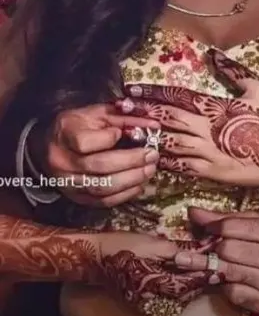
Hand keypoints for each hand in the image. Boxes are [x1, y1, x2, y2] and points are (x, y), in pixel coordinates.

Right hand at [37, 103, 160, 206]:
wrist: (49, 147)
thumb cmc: (77, 127)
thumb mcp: (96, 114)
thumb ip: (124, 118)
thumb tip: (153, 126)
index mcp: (64, 134)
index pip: (84, 142)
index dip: (107, 138)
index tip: (121, 132)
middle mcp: (62, 161)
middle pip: (99, 166)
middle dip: (131, 161)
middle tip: (152, 155)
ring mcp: (68, 182)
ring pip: (103, 187)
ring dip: (131, 180)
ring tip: (149, 170)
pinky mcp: (77, 197)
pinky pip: (103, 201)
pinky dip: (125, 194)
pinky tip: (139, 185)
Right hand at [96, 231, 214, 312]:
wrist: (93, 258)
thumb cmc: (123, 246)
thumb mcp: (154, 243)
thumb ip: (179, 251)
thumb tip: (200, 251)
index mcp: (159, 284)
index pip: (191, 283)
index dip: (206, 274)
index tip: (218, 267)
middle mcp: (154, 300)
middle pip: (186, 294)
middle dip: (199, 281)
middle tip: (212, 268)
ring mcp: (146, 303)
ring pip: (176, 299)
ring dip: (188, 287)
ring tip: (198, 273)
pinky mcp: (140, 303)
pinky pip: (164, 299)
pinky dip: (174, 290)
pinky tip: (178, 278)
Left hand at [118, 50, 258, 187]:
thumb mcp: (258, 88)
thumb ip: (234, 71)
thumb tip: (213, 55)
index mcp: (215, 106)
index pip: (177, 96)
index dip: (152, 92)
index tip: (132, 89)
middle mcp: (206, 128)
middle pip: (166, 118)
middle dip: (141, 113)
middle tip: (120, 108)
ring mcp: (207, 152)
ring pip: (169, 143)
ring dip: (146, 138)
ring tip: (126, 133)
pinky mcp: (210, 172)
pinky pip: (181, 167)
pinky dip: (163, 162)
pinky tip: (149, 159)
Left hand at [173, 208, 258, 313]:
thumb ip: (227, 219)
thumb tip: (193, 213)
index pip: (231, 228)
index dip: (213, 227)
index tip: (208, 229)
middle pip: (227, 251)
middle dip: (215, 249)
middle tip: (212, 248)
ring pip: (227, 272)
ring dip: (213, 267)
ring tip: (204, 262)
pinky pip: (233, 293)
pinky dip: (226, 286)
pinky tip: (230, 280)